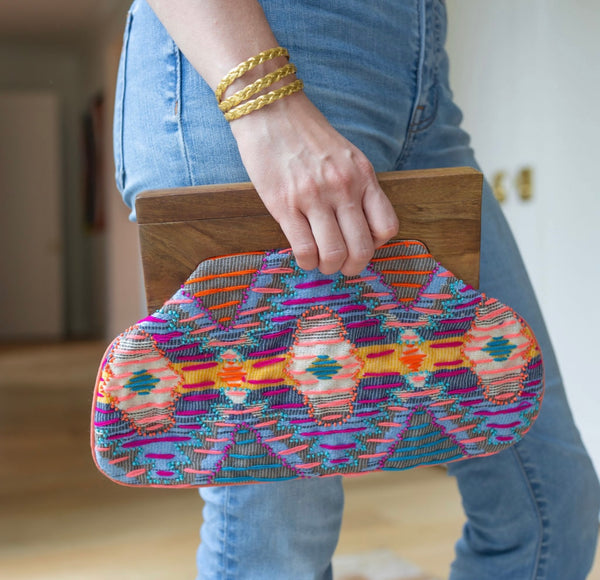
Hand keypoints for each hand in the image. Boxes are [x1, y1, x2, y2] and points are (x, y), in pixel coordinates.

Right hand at [231, 92, 398, 275]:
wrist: (270, 110)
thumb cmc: (307, 135)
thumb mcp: (347, 157)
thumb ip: (357, 187)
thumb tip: (359, 227)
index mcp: (363, 176)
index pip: (387, 227)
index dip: (376, 245)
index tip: (359, 243)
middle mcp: (343, 188)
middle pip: (362, 249)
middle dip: (352, 267)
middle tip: (341, 266)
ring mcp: (314, 197)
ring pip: (333, 255)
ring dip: (328, 268)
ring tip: (320, 262)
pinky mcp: (284, 205)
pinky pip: (304, 249)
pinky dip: (306, 261)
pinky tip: (303, 255)